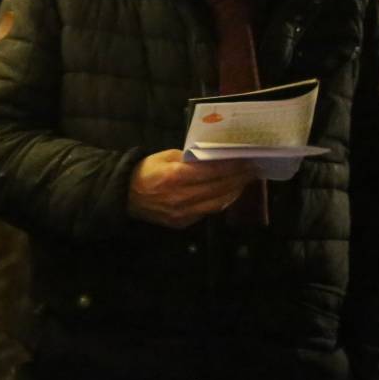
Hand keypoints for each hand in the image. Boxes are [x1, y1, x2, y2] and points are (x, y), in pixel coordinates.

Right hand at [126, 149, 256, 229]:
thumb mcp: (166, 156)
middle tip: (253, 171)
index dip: (233, 167)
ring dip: (233, 192)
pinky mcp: (182, 223)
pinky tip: (226, 193)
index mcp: (176, 176)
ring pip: (217, 204)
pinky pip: (207, 212)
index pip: (213, 172)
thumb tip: (213, 158)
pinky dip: (219, 202)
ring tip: (243, 182)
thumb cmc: (146, 171)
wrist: (125, 195)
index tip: (247, 161)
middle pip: (219, 189)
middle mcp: (181, 197)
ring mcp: (183, 213)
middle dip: (239, 179)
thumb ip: (190, 158)